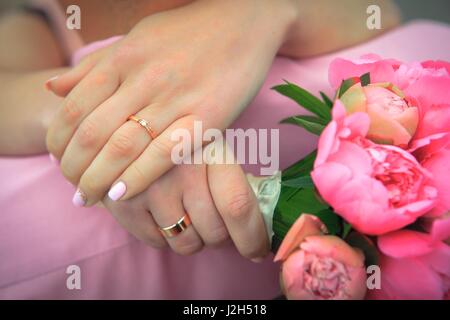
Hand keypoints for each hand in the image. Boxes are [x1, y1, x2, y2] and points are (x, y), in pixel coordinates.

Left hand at [45, 0, 297, 205]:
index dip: (59, 143)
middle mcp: (143, 79)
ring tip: (90, 198)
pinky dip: (138, 177)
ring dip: (98, 180)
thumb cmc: (188, 31)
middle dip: (74, 169)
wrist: (244, 22)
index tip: (59, 161)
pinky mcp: (207, 117)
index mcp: (122, 58)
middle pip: (93, 134)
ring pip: (123, 148)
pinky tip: (122, 193)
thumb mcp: (136, 38)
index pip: (73, 109)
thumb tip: (53, 87)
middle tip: (73, 189)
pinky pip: (165, 153)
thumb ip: (95, 65)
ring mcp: (176, 99)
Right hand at [101, 161, 268, 258]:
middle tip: (213, 221)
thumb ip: (237, 187)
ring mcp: (149, 188)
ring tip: (187, 215)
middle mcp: (180, 169)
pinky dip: (165, 237)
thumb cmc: (184, 149)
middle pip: (215, 232)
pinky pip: (159, 244)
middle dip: (221, 237)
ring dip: (194, 239)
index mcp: (211, 151)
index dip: (252, 237)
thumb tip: (260, 239)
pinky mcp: (125, 205)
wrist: (129, 138)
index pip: (237, 205)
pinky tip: (162, 213)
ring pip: (187, 244)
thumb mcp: (215, 152)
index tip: (257, 250)